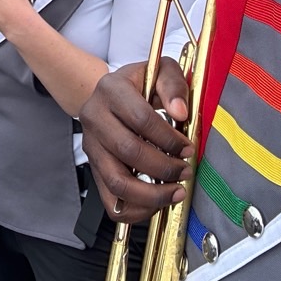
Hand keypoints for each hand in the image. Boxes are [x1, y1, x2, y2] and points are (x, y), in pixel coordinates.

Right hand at [80, 59, 195, 224]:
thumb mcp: (159, 71)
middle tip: (185, 171)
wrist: (110, 95)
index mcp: (111, 90)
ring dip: (151, 194)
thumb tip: (181, 112)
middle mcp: (94, 118)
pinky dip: (136, 209)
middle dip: (164, 168)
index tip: (188, 148)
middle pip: (128, 151)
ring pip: (117, 181)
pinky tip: (157, 202)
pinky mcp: (94, 168)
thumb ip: (174, 85)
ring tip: (175, 192)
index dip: (168, 138)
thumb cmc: (140, 85)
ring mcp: (92, 146)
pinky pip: (111, 199)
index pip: (140, 119)